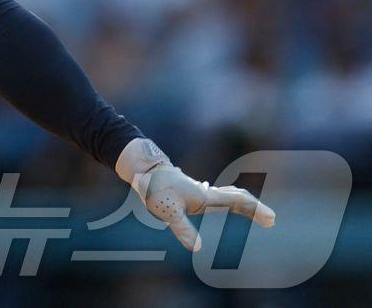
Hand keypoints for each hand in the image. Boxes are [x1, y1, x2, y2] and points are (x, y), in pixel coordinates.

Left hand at [119, 139, 275, 250]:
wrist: (145, 169)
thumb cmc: (155, 189)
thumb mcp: (168, 212)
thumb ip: (182, 229)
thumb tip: (196, 248)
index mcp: (206, 198)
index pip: (237, 203)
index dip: (255, 211)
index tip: (272, 219)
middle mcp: (206, 193)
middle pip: (237, 198)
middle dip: (255, 209)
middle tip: (272, 220)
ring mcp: (200, 190)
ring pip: (229, 195)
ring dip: (244, 203)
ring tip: (256, 211)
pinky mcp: (193, 190)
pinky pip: (218, 194)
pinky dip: (230, 198)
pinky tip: (227, 199)